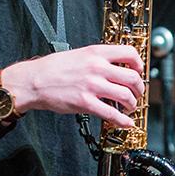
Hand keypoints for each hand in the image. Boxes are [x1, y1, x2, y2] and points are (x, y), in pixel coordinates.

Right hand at [0, 44, 144, 126]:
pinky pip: (112, 114)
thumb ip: (98, 59)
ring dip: (132, 104)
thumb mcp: (79, 54)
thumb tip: (116, 67)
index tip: (139, 71)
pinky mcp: (86, 103)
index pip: (129, 54)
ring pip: (126, 96)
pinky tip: (125, 122)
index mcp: (95, 53)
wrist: (34, 81)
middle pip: (132, 77)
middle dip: (139, 89)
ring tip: (129, 107)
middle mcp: (97, 67)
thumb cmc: (53, 68)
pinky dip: (123, 120)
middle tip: (137, 94)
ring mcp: (92, 86)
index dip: (139, 64)